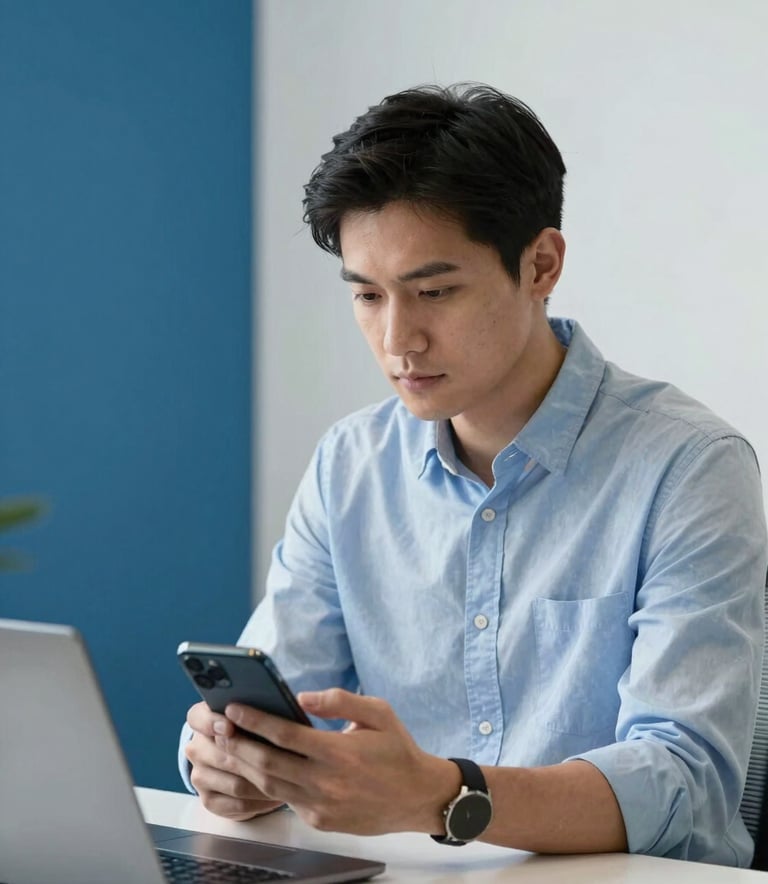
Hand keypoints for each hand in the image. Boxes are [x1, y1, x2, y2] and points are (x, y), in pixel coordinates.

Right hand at [184, 701, 284, 819]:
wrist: (242, 760)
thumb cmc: (253, 729)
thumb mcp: (254, 713)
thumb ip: (260, 707)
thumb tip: (288, 703)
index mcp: (201, 719)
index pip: (197, 717)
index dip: (212, 722)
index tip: (229, 727)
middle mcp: (196, 747)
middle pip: (221, 754)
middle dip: (250, 757)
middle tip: (277, 759)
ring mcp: (200, 776)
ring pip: (234, 782)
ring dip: (263, 783)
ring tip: (289, 780)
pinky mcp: (209, 800)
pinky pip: (237, 804)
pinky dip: (260, 801)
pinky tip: (278, 796)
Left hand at [217, 689, 460, 834]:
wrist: (418, 797)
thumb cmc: (397, 750)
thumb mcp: (378, 712)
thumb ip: (339, 700)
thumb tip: (302, 696)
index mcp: (339, 753)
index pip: (286, 735)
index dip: (256, 721)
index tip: (235, 708)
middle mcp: (327, 783)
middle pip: (269, 764)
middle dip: (239, 745)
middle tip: (219, 727)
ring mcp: (321, 806)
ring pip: (271, 786)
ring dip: (245, 766)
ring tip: (228, 746)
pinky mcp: (320, 821)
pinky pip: (287, 800)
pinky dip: (268, 784)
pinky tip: (256, 768)